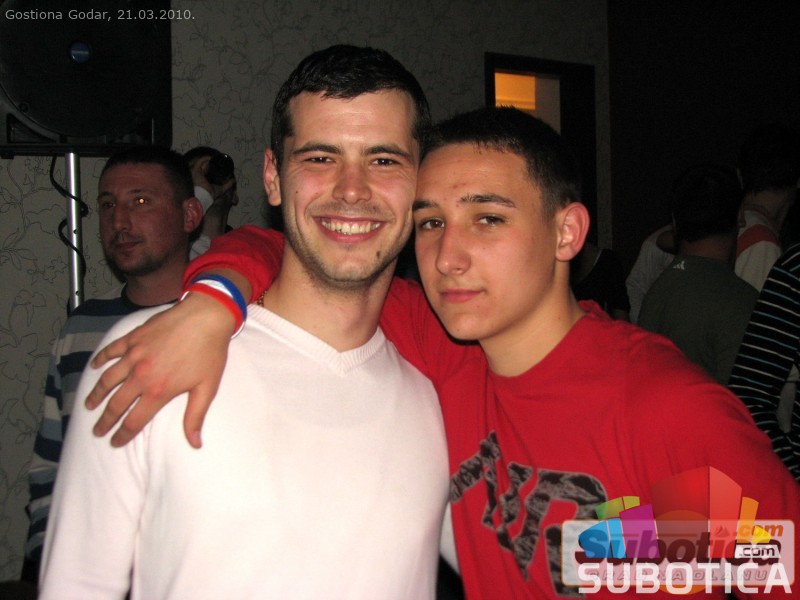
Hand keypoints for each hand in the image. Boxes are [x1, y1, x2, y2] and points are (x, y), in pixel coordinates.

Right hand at [85, 292, 235, 447]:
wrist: (206, 316)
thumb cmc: (210, 352)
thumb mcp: (206, 388)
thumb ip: (195, 417)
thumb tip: (195, 444)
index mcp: (158, 391)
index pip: (134, 421)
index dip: (122, 435)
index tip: (114, 443)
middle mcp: (141, 375)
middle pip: (116, 404)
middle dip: (105, 421)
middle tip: (97, 430)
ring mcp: (134, 355)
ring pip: (107, 379)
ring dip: (96, 394)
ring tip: (89, 406)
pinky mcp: (133, 338)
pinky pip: (111, 351)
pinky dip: (100, 359)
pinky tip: (94, 367)